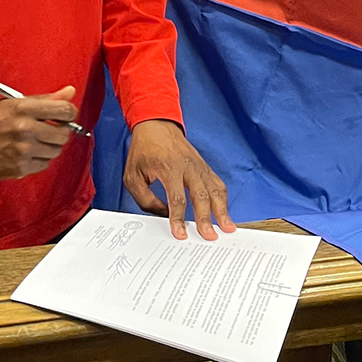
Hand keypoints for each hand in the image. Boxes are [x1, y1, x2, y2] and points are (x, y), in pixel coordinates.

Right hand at [0, 86, 77, 180]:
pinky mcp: (20, 167)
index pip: (64, 110)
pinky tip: (27, 153)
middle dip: (60, 132)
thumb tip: (71, 92)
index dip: (69, 113)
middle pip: (64, 134)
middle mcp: (26, 129)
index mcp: (24, 108)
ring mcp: (23, 150)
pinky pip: (44, 164)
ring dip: (49, 147)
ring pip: (56, 151)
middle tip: (49, 130)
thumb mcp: (14, 103)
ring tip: (35, 142)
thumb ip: (45, 99)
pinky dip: (39, 159)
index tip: (65, 116)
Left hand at [123, 119, 234, 239]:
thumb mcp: (133, 176)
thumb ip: (145, 199)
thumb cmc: (144, 150)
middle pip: (201, 196)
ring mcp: (199, 166)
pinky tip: (225, 211)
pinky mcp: (204, 166)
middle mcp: (188, 167)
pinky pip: (218, 184)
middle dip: (206, 218)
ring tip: (228, 227)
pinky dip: (223, 199)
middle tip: (209, 236)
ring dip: (222, 210)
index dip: (179, 219)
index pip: (177, 199)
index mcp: (169, 168)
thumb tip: (162, 215)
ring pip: (215, 190)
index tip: (181, 234)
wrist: (156, 126)